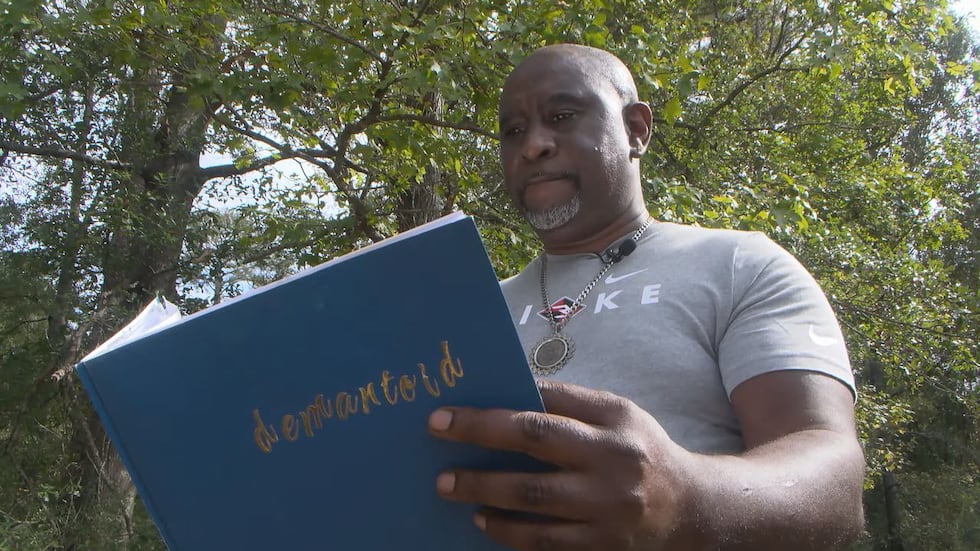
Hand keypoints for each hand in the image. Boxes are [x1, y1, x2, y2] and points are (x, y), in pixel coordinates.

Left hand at [428, 379, 694, 550]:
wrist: (693, 509)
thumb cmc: (642, 451)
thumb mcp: (619, 415)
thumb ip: (569, 403)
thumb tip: (508, 390)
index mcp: (615, 419)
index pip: (547, 404)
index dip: (495, 406)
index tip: (448, 411)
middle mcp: (614, 460)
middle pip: (536, 442)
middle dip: (480, 436)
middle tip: (436, 435)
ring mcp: (609, 507)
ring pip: (534, 498)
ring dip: (484, 489)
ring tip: (448, 485)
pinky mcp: (602, 545)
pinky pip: (545, 541)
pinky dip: (508, 531)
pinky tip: (483, 521)